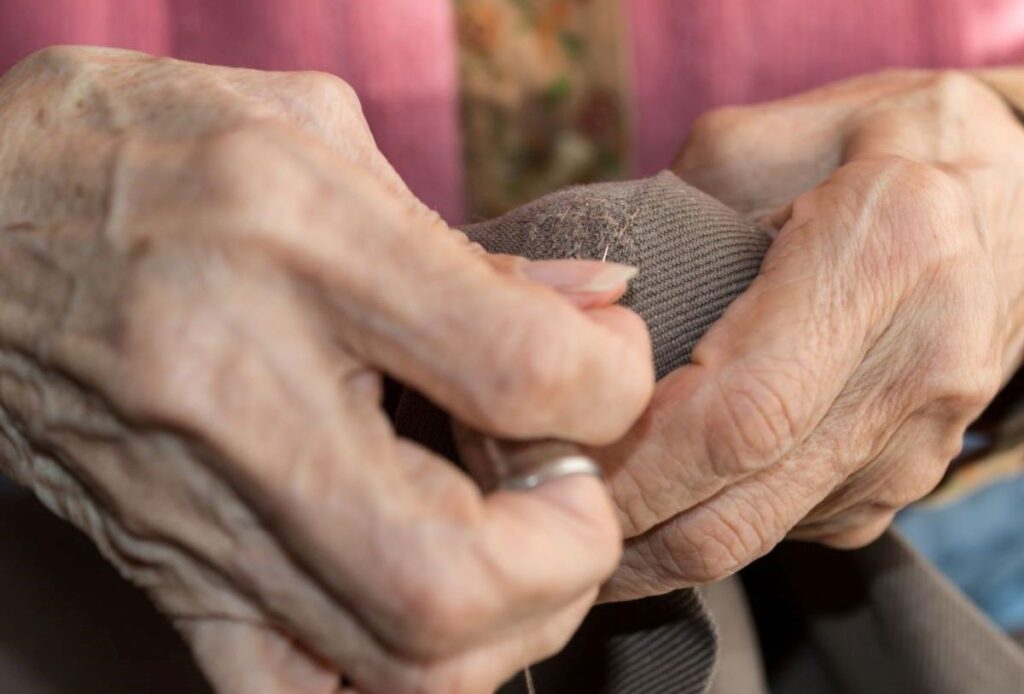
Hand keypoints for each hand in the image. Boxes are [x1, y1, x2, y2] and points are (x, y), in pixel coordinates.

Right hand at [0, 47, 653, 690]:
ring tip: (515, 551)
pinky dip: (389, 682)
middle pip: (456, 575)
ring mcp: (196, 509)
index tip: (599, 365)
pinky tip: (419, 614)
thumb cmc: (139, 151)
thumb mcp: (311, 134)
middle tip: (567, 490)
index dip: (610, 384)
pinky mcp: (166, 568)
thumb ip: (467, 241)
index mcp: (299, 248)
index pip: (524, 371)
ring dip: (504, 628)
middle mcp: (243, 395)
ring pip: (391, 665)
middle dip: (569, 552)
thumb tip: (595, 305)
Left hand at [597, 69, 1023, 599]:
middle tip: (544, 520)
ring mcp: (922, 435)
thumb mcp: (783, 129)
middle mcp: (917, 363)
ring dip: (663, 547)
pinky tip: (667, 500)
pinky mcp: (911, 473)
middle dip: (629, 541)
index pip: (738, 413)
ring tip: (585, 516)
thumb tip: (593, 292)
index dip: (636, 470)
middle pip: (744, 508)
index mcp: (887, 251)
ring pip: (766, 536)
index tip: (551, 474)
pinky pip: (797, 526)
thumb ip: (679, 201)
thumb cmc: (890, 144)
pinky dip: (719, 526)